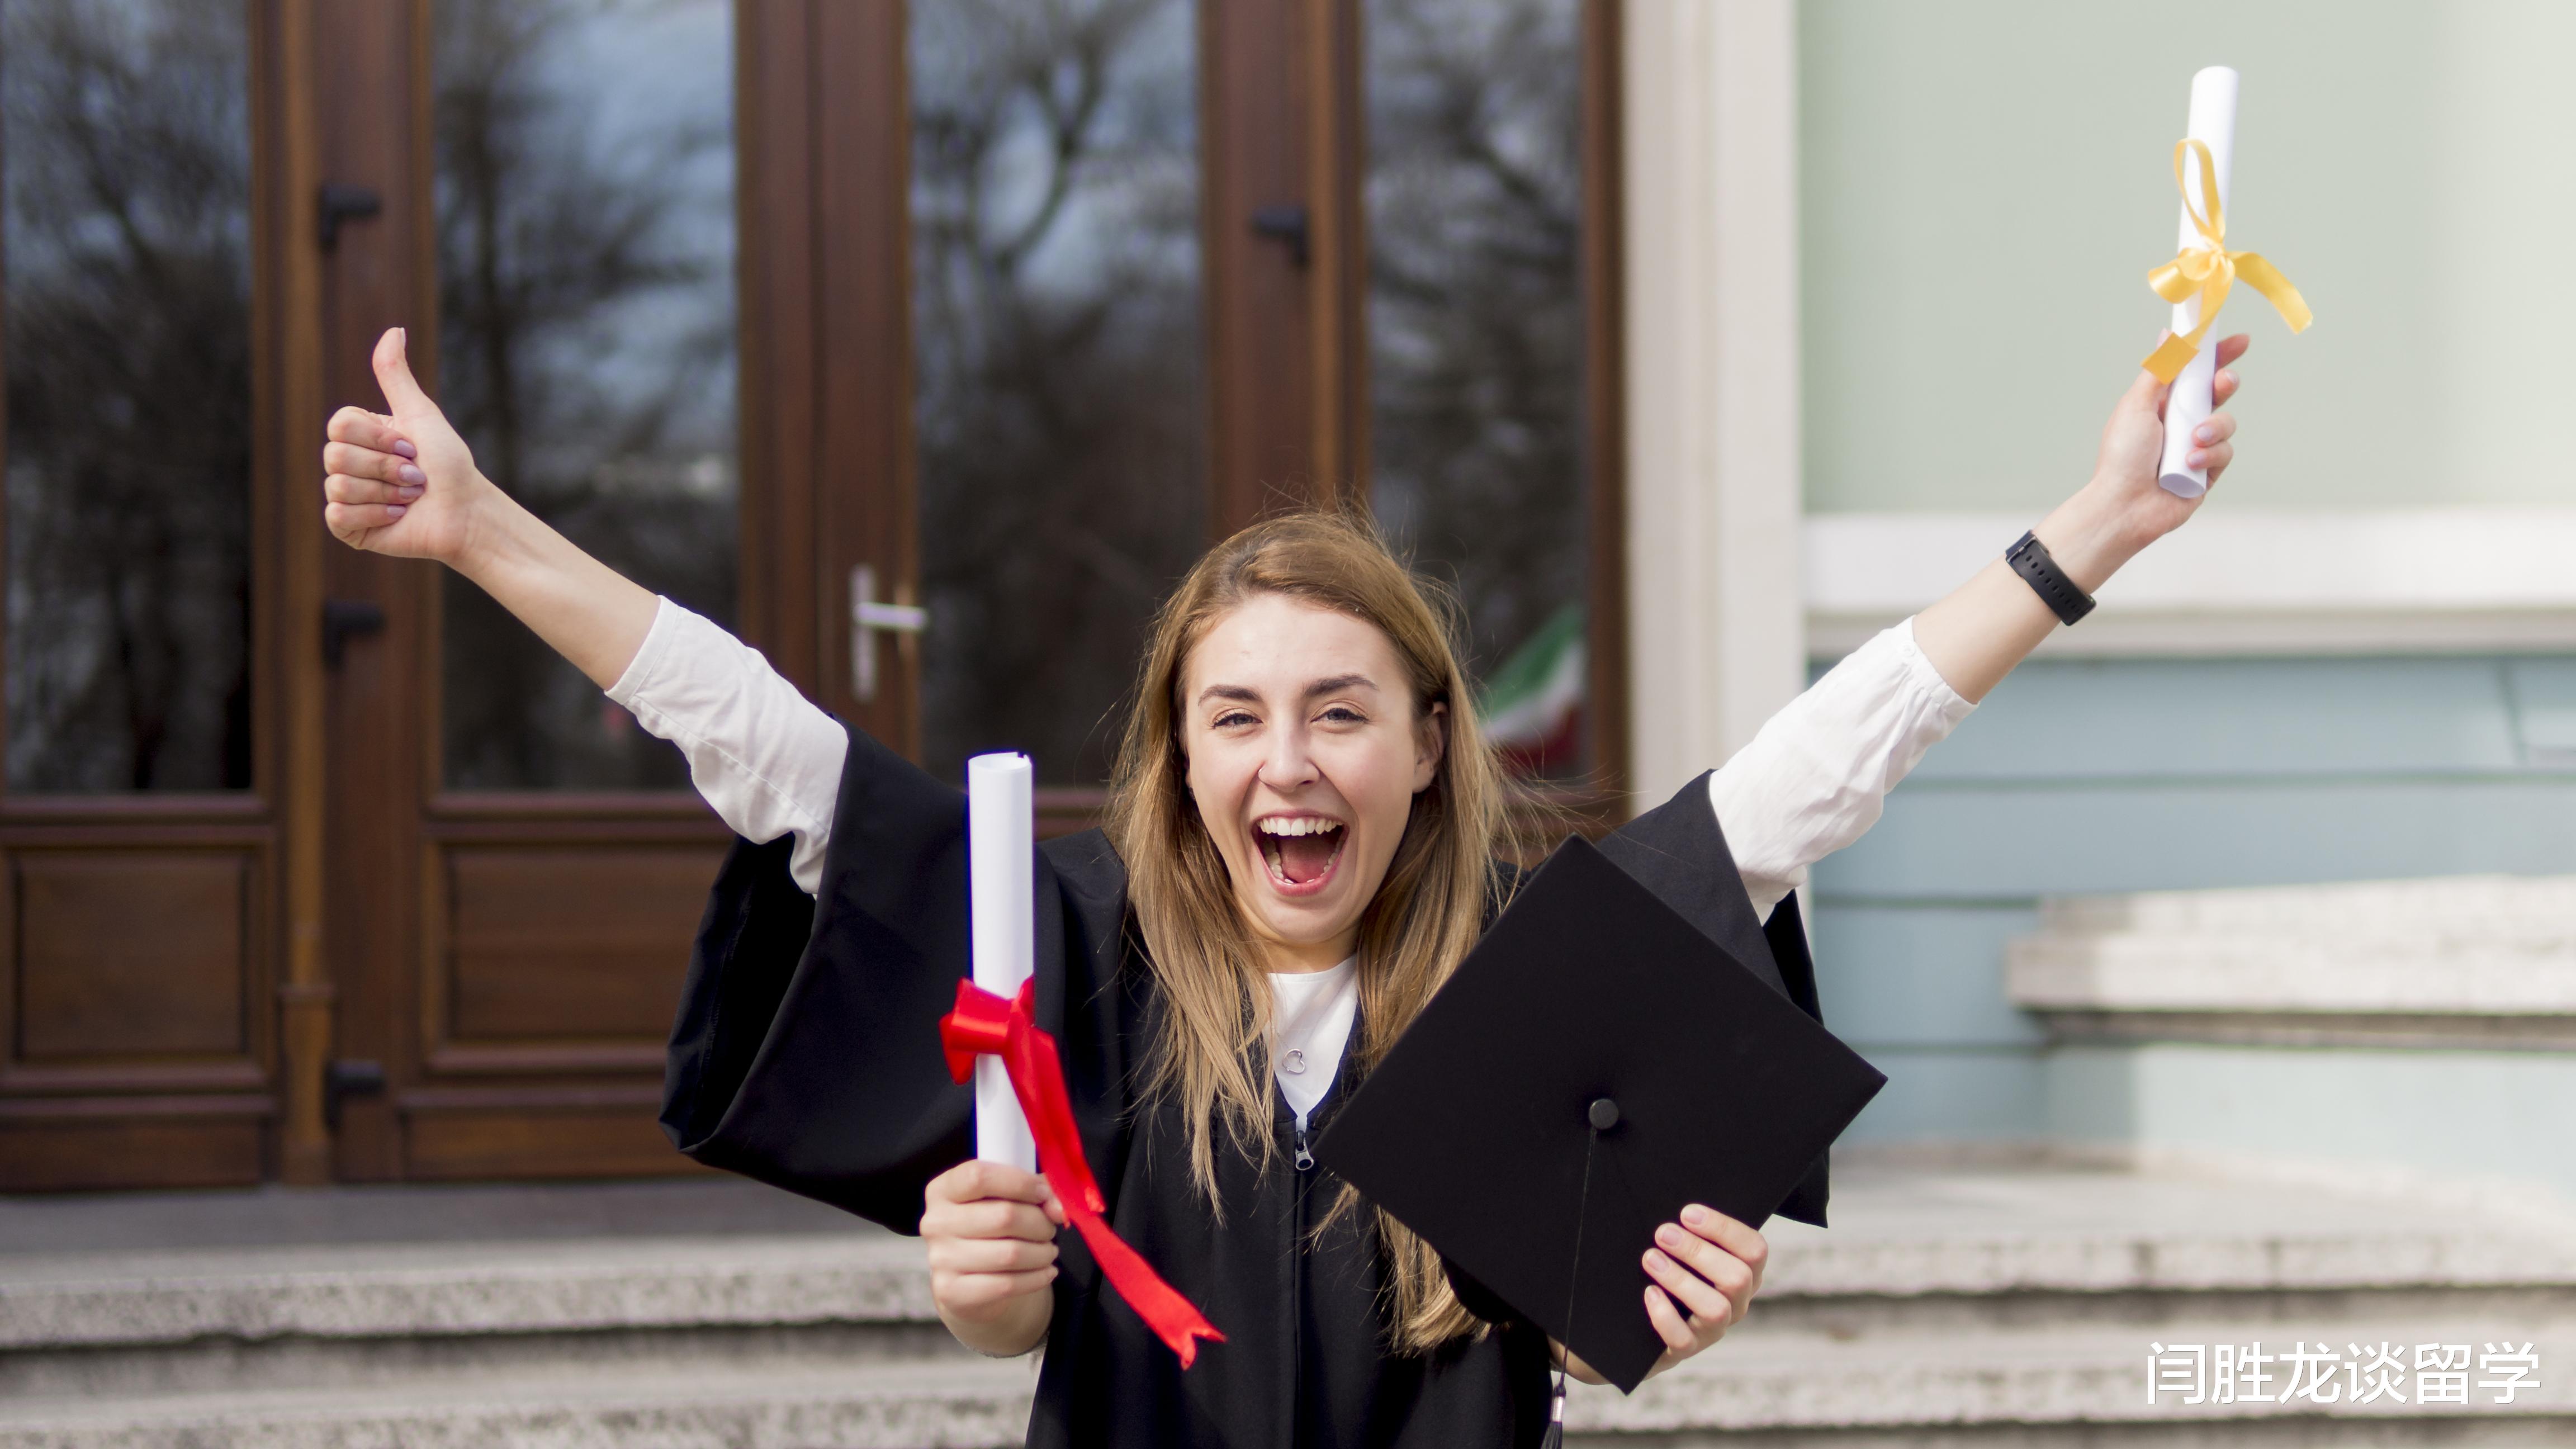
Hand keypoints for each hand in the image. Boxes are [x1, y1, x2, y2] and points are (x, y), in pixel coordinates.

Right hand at [321, 327, 500, 565]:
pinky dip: (375, 514)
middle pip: (335, 455)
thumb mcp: (420, 413)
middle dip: (387, 467)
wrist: (466, 511)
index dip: (379, 437)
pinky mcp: (348, 527)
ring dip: (387, 492)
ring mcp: (344, 496)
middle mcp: (346, 463)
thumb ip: (396, 375)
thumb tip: (394, 330)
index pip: (339, 424)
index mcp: (358, 435)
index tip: (412, 447)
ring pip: (338, 486)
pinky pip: (338, 515)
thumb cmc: (448, 463)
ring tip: (411, 498)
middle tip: (416, 477)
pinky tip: (398, 516)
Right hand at [921, 1158, 1065, 1356]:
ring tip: (1048, 1250)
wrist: (968, 1279)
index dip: (1020, 1182)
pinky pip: (1007, 1285)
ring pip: (1010, 1254)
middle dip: (1040, 1222)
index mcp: (943, 1189)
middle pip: (1004, 1216)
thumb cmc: (990, 1227)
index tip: (1042, 1193)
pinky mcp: (951, 1291)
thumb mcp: (1005, 1197)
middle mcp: (935, 1222)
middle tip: (1049, 1228)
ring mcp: (940, 1259)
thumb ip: (1034, 1191)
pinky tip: (1046, 1271)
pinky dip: (1037, 1278)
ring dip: (1042, 1252)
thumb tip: (1058, 1209)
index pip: (978, 1176)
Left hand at [1638, 1204, 1764, 1374]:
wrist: (1631, 1319)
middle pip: (1738, 1278)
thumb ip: (1690, 1228)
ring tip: (1650, 1259)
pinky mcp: (1685, 1349)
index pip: (1754, 1249)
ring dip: (1681, 1280)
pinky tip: (1649, 1293)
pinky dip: (1664, 1314)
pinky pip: (1683, 1339)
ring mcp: (1712, 1329)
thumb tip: (1680, 1204)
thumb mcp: (1682, 1247)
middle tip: (1662, 1233)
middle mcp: (1735, 1302)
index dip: (1724, 1229)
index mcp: (1743, 1271)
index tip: (1687, 1212)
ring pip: (1717, 1309)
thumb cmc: (1665, 1268)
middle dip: (1698, 1251)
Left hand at [2040, 333, 2249, 590]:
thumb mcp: (2136, 406)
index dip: (2218, 356)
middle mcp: (2181, 423)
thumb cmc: (2122, 457)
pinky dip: (2209, 456)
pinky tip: (2189, 465)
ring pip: (2226, 422)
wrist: (2123, 506)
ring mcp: (2196, 447)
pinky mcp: (2207, 472)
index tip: (2240, 341)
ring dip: (2213, 428)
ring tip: (2191, 442)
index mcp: (2162, 403)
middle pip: (2218, 393)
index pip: (2195, 373)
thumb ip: (2158, 371)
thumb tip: (2168, 334)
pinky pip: (2225, 453)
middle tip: (2223, 383)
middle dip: (2225, 384)